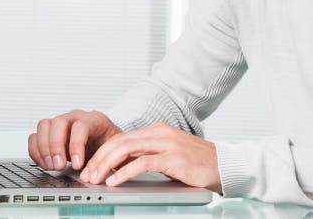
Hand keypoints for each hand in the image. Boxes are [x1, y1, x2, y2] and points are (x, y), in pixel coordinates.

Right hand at [28, 110, 120, 170]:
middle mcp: (74, 117)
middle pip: (58, 122)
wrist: (104, 142)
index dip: (76, 145)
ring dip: (43, 149)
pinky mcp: (49, 132)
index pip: (81, 126)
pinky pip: (35, 136)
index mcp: (93, 119)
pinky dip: (36, 151)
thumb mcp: (114, 150)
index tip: (78, 165)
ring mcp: (60, 123)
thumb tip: (99, 172)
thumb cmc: (108, 145)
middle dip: (56, 147)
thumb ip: (108, 158)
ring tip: (51, 167)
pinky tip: (44, 164)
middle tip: (59, 166)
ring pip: (44, 126)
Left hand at [79, 122, 221, 192]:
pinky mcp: (173, 157)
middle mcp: (159, 133)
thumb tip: (120, 167)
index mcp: (156, 131)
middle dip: (99, 159)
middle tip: (87, 175)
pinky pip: (142, 163)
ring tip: (95, 178)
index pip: (121, 138)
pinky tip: (115, 180)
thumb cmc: (197, 164)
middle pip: (119, 142)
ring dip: (106, 165)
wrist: (226, 164)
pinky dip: (124, 172)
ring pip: (126, 149)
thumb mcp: (168, 156)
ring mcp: (166, 144)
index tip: (90, 167)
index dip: (102, 153)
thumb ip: (147, 157)